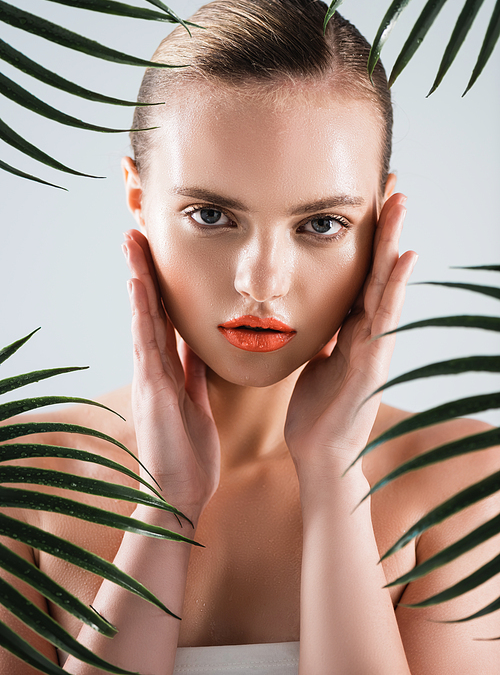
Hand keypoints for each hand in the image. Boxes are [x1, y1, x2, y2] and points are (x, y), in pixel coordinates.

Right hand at [123, 230, 219, 523]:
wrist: (181, 496)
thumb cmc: (189, 453)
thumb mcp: (196, 403)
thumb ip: (193, 373)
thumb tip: (197, 346)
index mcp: (168, 371)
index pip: (163, 318)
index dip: (159, 285)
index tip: (157, 253)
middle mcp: (154, 369)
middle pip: (148, 310)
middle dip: (143, 271)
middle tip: (136, 233)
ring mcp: (150, 378)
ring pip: (143, 318)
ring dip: (139, 280)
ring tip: (133, 244)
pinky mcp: (152, 391)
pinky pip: (147, 344)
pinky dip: (141, 313)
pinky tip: (138, 286)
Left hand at [284, 194, 416, 475]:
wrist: (318, 457)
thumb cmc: (316, 412)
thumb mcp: (316, 362)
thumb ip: (324, 335)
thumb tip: (318, 311)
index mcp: (351, 329)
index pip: (360, 273)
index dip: (365, 237)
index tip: (367, 198)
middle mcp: (368, 332)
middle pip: (377, 270)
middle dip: (384, 226)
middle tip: (391, 180)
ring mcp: (374, 347)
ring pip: (385, 286)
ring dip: (393, 242)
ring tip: (400, 202)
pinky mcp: (371, 366)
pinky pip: (383, 320)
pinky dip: (395, 288)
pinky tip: (404, 257)